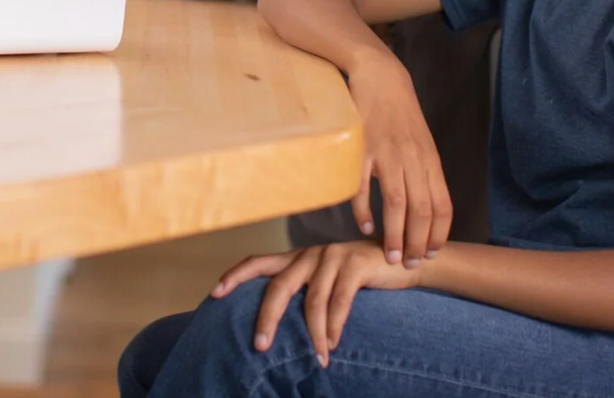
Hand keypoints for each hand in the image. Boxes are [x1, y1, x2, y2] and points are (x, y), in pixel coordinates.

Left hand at [212, 241, 420, 366]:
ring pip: (312, 300)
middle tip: (259, 346)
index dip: (234, 276)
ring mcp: (332, 256)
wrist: (399, 261)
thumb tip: (275, 324)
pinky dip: (334, 325)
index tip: (214, 294)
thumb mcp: (325, 281)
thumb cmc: (357, 278)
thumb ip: (303, 293)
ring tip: (316, 359)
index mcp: (297, 257)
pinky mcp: (355, 264)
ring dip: (312, 334)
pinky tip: (332, 345)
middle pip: (278, 286)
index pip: (257, 262)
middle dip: (268, 318)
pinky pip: (340, 300)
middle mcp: (309, 254)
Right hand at [348, 54, 451, 264]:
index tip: (429, 254)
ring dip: (394, 234)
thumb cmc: (400, 114)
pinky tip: (366, 226)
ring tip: (389, 255)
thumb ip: (424, 172)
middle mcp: (413, 159)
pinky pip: (363, 187)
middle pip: (422, 210)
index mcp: (430, 160)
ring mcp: (387, 154)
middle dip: (416, 243)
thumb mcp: (420, 142)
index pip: (442, 205)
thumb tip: (425, 210)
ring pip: (397, 203)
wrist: (380, 76)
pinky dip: (365, 211)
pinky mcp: (363, 149)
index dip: (438, 234)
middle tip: (408, 264)